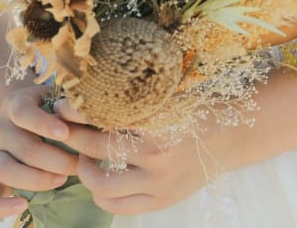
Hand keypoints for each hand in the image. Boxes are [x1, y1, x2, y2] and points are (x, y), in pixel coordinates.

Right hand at [0, 84, 77, 218]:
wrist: (27, 118)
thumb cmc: (52, 109)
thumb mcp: (59, 100)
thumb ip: (69, 107)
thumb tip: (82, 114)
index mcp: (15, 103)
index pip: (24, 112)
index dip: (44, 124)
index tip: (66, 133)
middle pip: (23, 147)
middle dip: (56, 160)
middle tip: (78, 164)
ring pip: (6, 170)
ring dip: (38, 179)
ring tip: (62, 179)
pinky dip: (1, 206)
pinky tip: (23, 205)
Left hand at [56, 98, 217, 215]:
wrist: (233, 136)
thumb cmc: (198, 108)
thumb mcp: (171, 94)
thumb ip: (137, 96)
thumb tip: (92, 89)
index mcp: (160, 119)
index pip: (105, 116)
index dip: (79, 112)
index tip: (64, 105)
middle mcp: (158, 153)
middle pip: (98, 147)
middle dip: (73, 137)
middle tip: (64, 129)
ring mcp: (159, 182)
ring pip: (103, 185)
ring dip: (84, 170)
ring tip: (82, 156)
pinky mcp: (161, 201)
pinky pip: (119, 207)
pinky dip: (101, 196)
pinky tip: (98, 180)